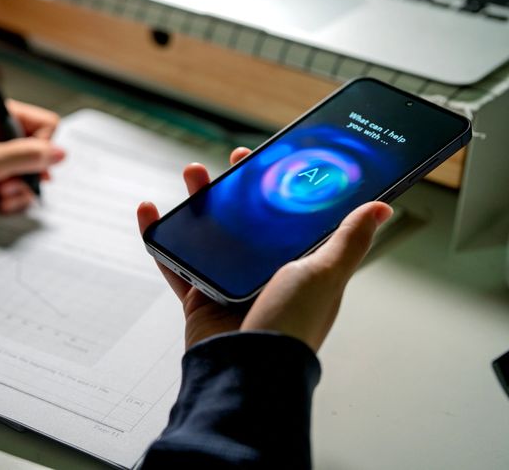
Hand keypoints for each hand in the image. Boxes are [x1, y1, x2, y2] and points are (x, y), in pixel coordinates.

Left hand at [0, 93, 64, 212]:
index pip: (46, 125)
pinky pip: (8, 173)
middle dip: (24, 176)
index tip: (28, 169)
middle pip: (35, 150)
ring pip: (23, 166)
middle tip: (5, 189)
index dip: (42, 151)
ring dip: (14, 187)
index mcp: (2, 112)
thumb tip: (62, 153)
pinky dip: (2, 189)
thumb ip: (31, 157)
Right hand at [137, 148, 391, 350]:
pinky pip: (173, 263)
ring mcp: (228, 285)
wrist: (248, 369)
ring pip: (207, 234)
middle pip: (242, 221)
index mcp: (296, 266)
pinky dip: (157, 239)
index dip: (273, 188)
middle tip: (229, 166)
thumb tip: (381, 209)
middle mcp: (263, 274)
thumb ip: (348, 239)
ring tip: (192, 175)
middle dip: (234, 189)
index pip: (284, 217)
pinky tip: (150, 214)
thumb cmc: (292, 325)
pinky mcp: (198, 298)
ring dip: (196, 203)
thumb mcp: (326, 273)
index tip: (264, 163)